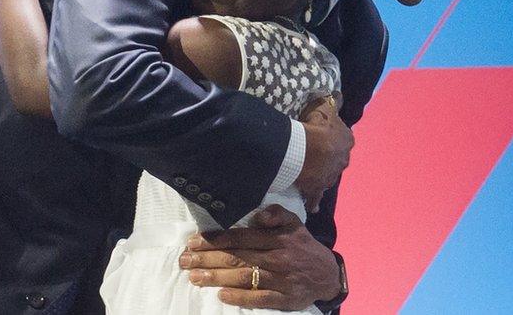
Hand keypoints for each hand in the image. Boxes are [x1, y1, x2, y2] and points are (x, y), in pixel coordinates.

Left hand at [178, 204, 340, 309]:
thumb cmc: (302, 246)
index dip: (216, 239)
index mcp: (277, 239)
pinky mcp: (285, 299)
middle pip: (237, 257)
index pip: (241, 237)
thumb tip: (259, 215)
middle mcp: (278, 258)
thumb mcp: (293, 223)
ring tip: (194, 277)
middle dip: (208, 258)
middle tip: (184, 260)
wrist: (327, 274)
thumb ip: (276, 213)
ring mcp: (281, 280)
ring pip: (244, 277)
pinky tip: (222, 295)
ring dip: (217, 278)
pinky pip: (260, 299)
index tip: (194, 241)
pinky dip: (241, 298)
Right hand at [295, 97, 352, 211]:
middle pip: (336, 157)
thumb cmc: (315, 126)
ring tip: (309, 171)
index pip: (342, 137)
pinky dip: (314, 202)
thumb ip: (332, 102)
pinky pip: (316, 196)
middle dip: (328, 156)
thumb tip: (339, 94)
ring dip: (321, 173)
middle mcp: (344, 160)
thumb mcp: (324, 108)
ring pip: (328, 174)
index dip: (330, 135)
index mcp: (347, 140)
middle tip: (314, 152)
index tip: (321, 134)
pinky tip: (313, 208)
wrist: (304, 149)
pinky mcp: (319, 188)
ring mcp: (332, 176)